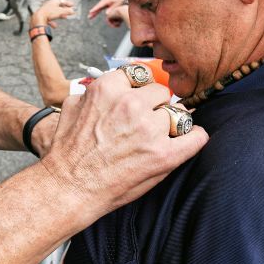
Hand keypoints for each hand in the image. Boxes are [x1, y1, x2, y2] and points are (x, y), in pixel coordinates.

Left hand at [33, 0, 75, 27]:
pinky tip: (55, 26)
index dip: (68, 3)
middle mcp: (49, 4)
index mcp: (53, 1)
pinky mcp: (42, 16)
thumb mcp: (61, 12)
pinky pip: (49, 19)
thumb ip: (67, 11)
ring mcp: (45, 10)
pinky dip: (53, 22)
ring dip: (60, 15)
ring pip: (54, 12)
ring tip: (65, 17)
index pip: (62, 1)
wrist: (38, 18)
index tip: (73, 5)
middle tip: (69, 11)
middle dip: (64, 9)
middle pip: (58, 6)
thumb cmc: (49, 13)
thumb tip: (73, 11)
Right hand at [39, 68, 206, 214]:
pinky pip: (196, 137)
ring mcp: (150, 130)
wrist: (70, 188)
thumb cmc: (68, 153)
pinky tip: (189, 140)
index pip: (141, 75)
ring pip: (179, 113)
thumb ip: (94, 90)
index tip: (142, 99)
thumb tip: (108, 84)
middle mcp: (131, 104)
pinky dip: (195, 138)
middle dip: (156, 106)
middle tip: (148, 122)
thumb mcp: (72, 106)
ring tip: (161, 136)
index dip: (141, 89)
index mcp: (109, 89)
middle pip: (162, 92)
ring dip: (173, 123)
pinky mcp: (164, 155)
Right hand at [89, 0, 127, 26]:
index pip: (100, 5)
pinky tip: (95, 13)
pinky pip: (101, 7)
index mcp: (108, 0)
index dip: (95, 9)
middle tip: (89, 16)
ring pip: (99, 7)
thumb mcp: (118, 3)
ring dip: (95, 11)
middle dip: (94, 11)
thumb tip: (106, 14)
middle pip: (98, 6)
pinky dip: (98, 10)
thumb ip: (112, 8)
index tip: (90, 12)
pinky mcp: (108, 3)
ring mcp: (107, 1)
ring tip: (90, 16)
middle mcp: (106, 0)